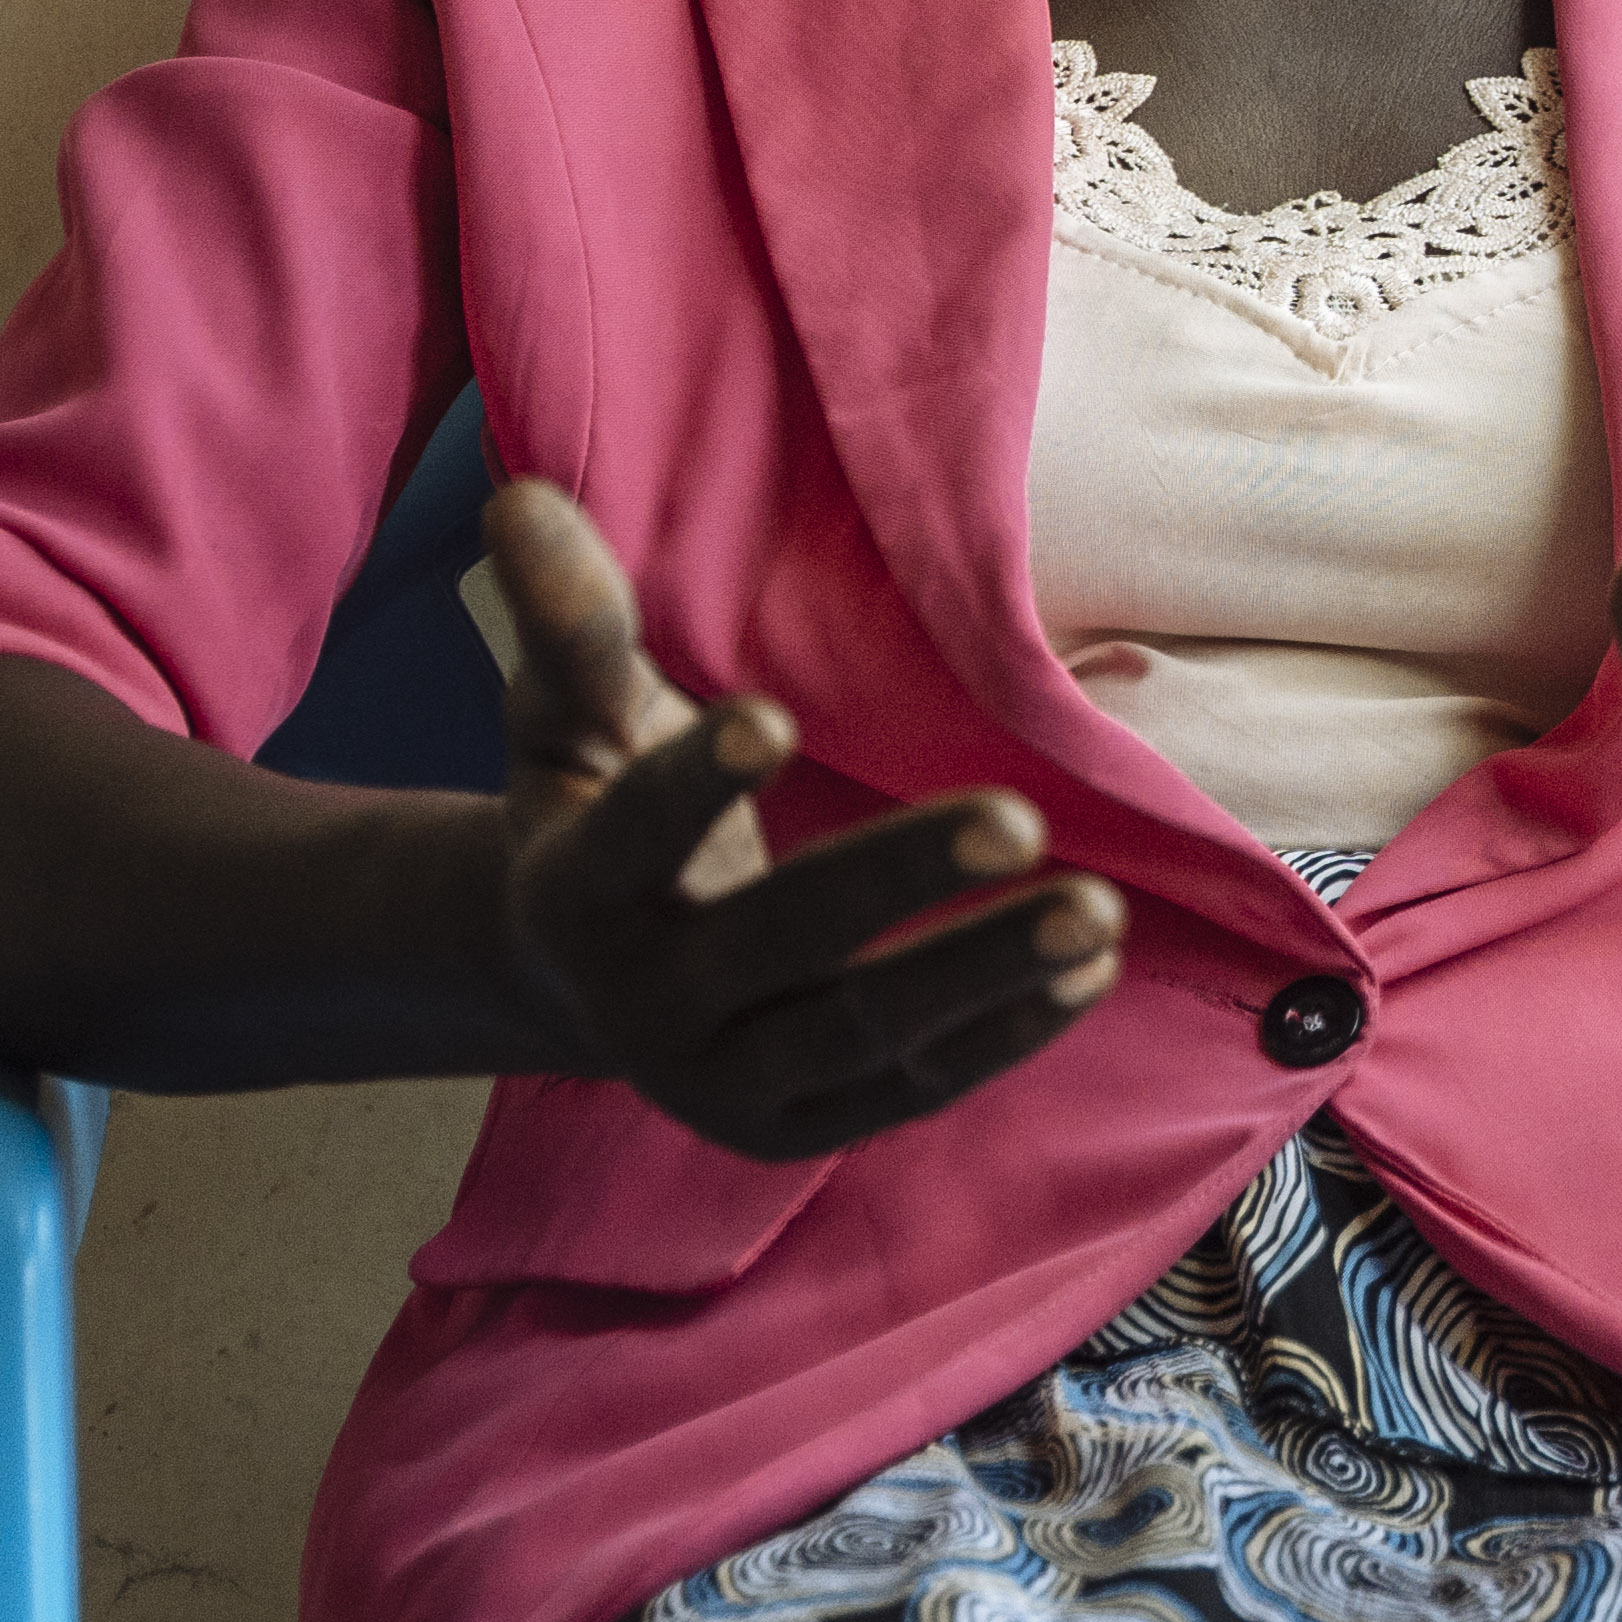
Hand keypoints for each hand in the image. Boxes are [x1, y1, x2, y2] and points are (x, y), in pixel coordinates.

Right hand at [482, 479, 1122, 1159]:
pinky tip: (1091, 971)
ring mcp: (721, 1081)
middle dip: (900, 879)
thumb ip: (569, 621)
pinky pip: (912, 1085)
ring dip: (986, 974)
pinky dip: (1004, 1035)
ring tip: (1098, 910)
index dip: (697, 782)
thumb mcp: (569, 717)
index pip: (635, 835)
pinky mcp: (796, 1130)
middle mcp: (640, 1004)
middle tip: (1021, 818)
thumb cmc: (595, 810)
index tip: (770, 716)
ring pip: (862, 1032)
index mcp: (577, 891)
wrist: (583, 984)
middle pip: (779, 939)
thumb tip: (522, 492)